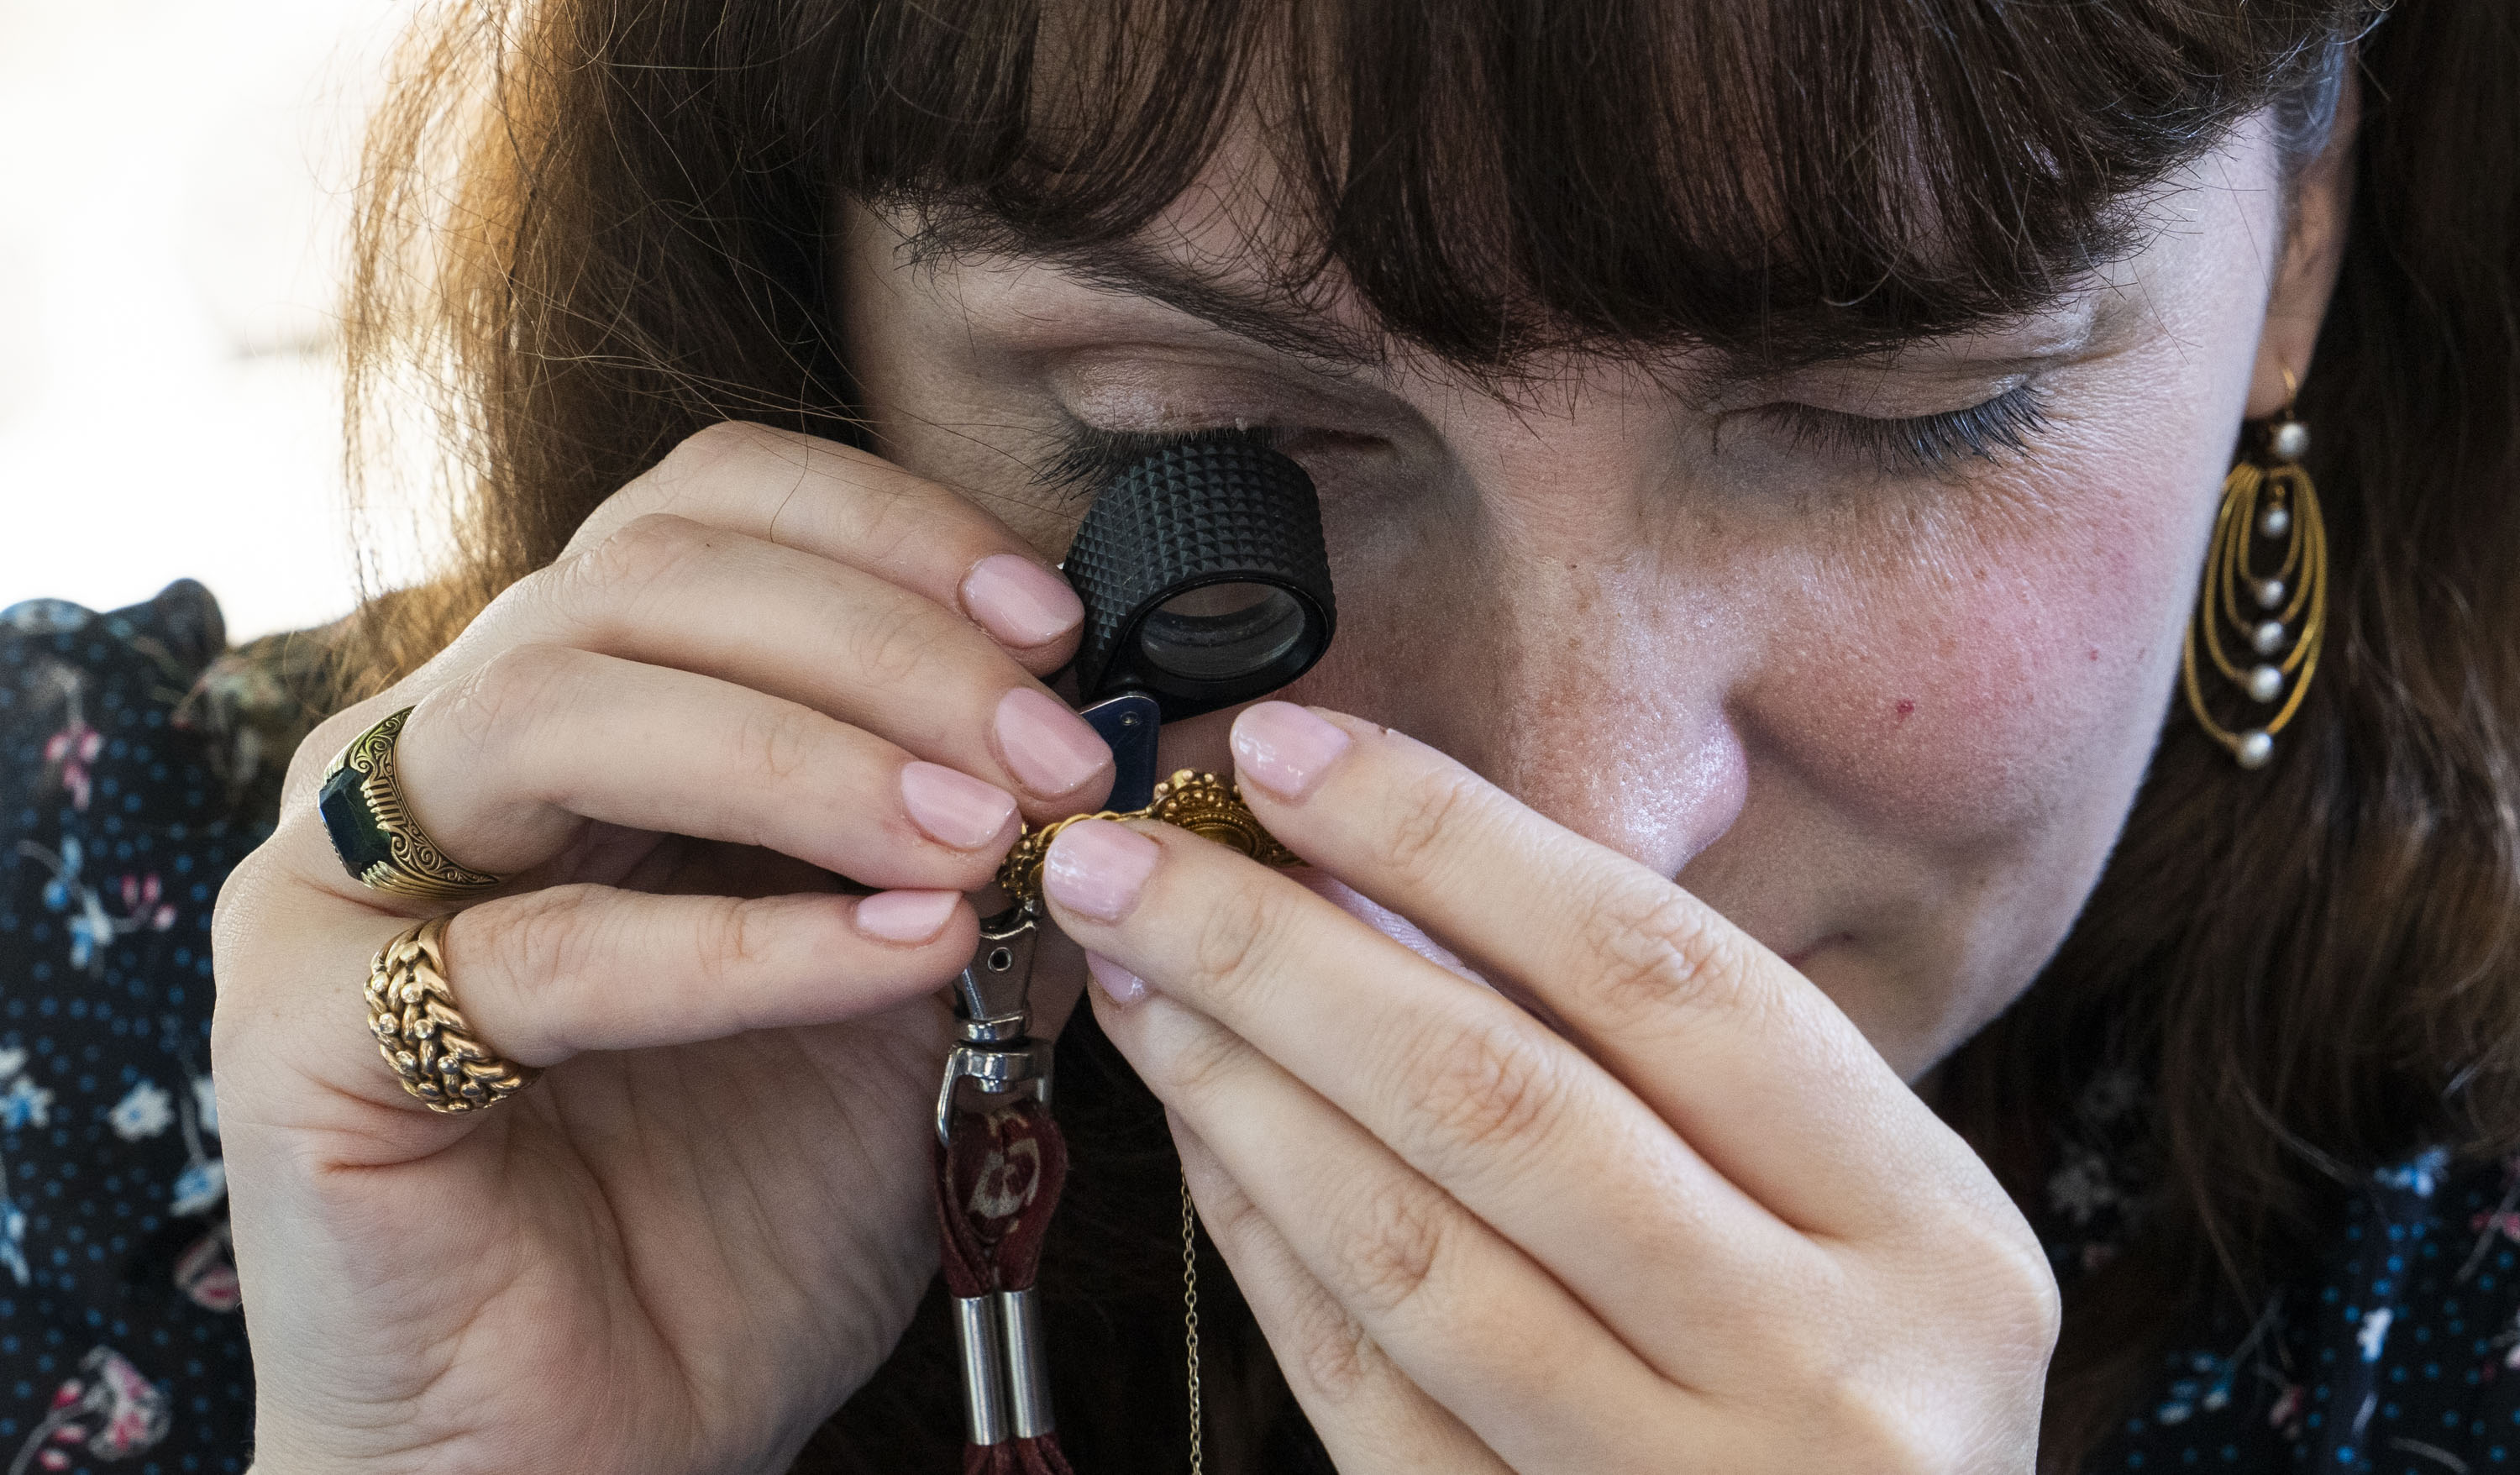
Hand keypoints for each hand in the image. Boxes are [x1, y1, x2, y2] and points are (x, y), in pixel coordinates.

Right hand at [212, 423, 1111, 1473]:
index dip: (882, 534)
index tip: (1052, 623)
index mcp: (568, 711)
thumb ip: (988, 857)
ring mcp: (349, 886)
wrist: (599, 1448)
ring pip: (562, 712)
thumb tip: (1135, 744)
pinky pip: (539, 951)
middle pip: (642, 581)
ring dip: (807, 760)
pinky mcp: (312, 1037)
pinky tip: (903, 954)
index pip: (696, 511)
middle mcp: (436, 756)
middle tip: (1054, 757)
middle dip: (883, 648)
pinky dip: (742, 944)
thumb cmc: (732, 1219)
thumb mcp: (906, 1000)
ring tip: (978, 843)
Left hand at [1040, 703, 2058, 1473]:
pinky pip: (1359, 1390)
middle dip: (1279, 953)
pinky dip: (1260, 1244)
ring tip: (1136, 977)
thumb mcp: (1855, 1217)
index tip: (1285, 756)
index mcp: (1926, 1236)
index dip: (1449, 843)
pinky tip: (1196, 1134)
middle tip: (1124, 859)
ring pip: (1407, 1253)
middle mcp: (1827, 1373)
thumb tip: (1380, 863)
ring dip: (1238, 1090)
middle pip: (1502, 1102)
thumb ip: (1670, 1063)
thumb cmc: (1858, 1393)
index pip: (1657, 973)